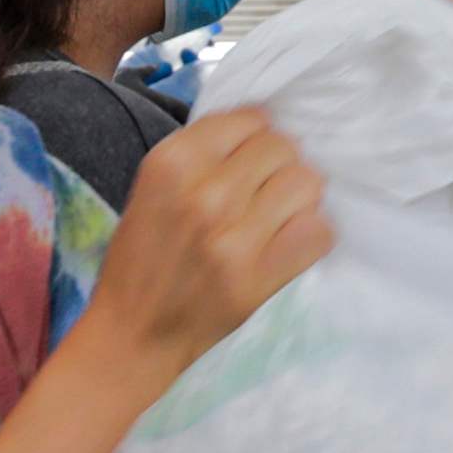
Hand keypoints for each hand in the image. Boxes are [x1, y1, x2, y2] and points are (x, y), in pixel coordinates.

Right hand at [86, 109, 331, 377]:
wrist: (134, 333)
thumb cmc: (143, 258)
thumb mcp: (154, 188)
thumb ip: (203, 155)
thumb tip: (266, 128)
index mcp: (171, 162)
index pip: (252, 119)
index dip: (256, 140)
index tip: (248, 163)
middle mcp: (204, 191)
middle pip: (283, 147)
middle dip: (279, 168)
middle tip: (263, 196)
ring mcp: (234, 234)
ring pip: (307, 183)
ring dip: (299, 199)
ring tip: (277, 218)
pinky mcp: (259, 274)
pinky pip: (318, 231)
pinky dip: (311, 236)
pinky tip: (288, 244)